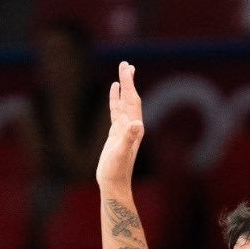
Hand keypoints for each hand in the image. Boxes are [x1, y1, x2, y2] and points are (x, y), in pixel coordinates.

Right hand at [96, 61, 144, 188]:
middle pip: (131, 98)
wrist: (114, 185)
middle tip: (125, 63)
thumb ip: (128, 138)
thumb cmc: (116, 171)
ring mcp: (123, 129)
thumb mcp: (121, 153)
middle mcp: (131, 126)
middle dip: (128, 80)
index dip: (129, 84)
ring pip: (124, 103)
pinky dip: (115, 99)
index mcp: (134, 127)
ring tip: (123, 71)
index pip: (132, 100)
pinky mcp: (116, 134)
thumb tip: (136, 124)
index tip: (126, 68)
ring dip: (124, 87)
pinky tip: (114, 91)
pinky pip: (116, 111)